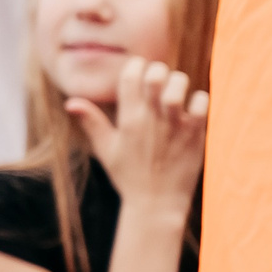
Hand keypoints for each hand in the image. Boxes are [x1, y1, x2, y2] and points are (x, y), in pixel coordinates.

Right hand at [63, 59, 206, 216]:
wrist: (156, 205)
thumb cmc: (129, 177)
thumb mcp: (106, 149)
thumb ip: (91, 122)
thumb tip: (70, 102)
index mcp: (128, 119)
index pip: (130, 76)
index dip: (135, 66)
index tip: (139, 72)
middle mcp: (151, 119)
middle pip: (155, 74)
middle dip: (158, 70)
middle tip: (159, 82)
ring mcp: (174, 125)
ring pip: (179, 84)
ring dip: (179, 82)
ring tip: (176, 93)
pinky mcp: (195, 134)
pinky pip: (201, 102)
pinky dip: (199, 100)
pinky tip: (193, 108)